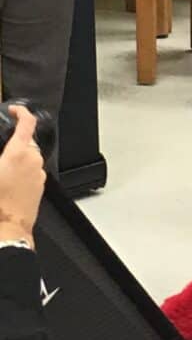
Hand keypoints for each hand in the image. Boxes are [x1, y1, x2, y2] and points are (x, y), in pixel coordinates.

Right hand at [0, 107, 44, 246]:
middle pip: (26, 141)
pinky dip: (22, 172)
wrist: (7, 230)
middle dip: (13, 143)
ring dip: (17, 159)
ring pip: (29, 158)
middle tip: (1, 149)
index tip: (14, 110)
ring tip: (1, 172)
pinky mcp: (40, 186)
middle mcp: (33, 160)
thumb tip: (2, 154)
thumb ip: (0, 155)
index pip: (27, 122)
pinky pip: (31, 171)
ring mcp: (39, 174)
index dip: (21, 111)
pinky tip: (7, 183)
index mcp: (18, 153)